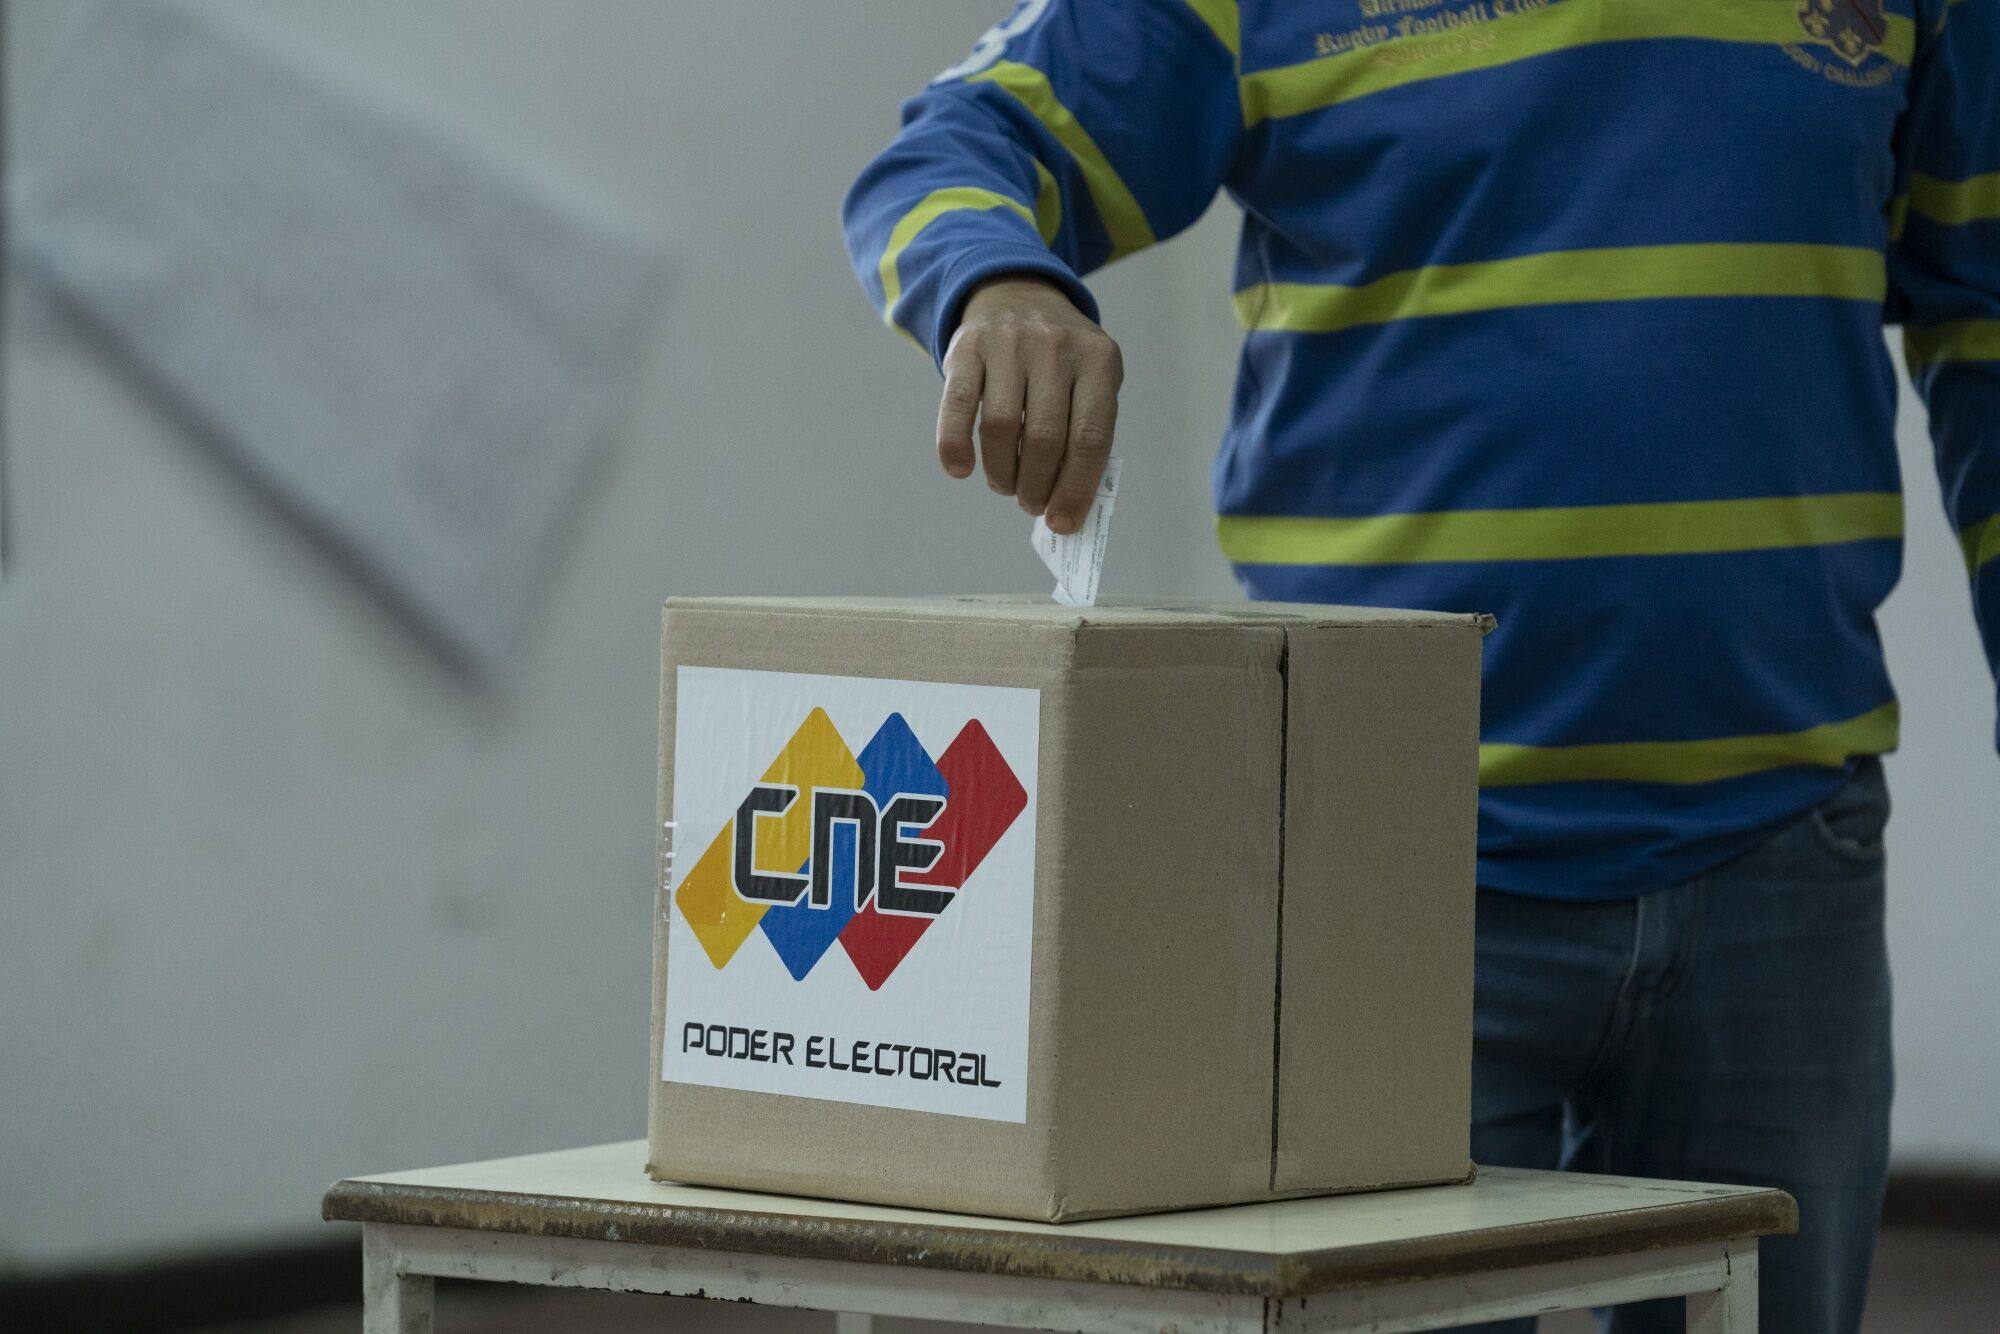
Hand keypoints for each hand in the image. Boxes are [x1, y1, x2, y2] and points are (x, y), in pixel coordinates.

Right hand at [937, 274, 1122, 534]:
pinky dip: (954, 447)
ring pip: (1001, 428)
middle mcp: (1055, 348)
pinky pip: (957, 407)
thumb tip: (1068, 505)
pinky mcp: (966, 348)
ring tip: (1006, 486)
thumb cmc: (1061, 358)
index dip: (1076, 489)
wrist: (1018, 294)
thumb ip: (1086, 433)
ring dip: (1002, 474)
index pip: (1091, 438)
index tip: (1063, 522)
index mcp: (1099, 360)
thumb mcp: (1091, 380)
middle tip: (1031, 503)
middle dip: (1037, 487)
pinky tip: (960, 470)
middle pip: (1045, 439)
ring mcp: (1009, 344)